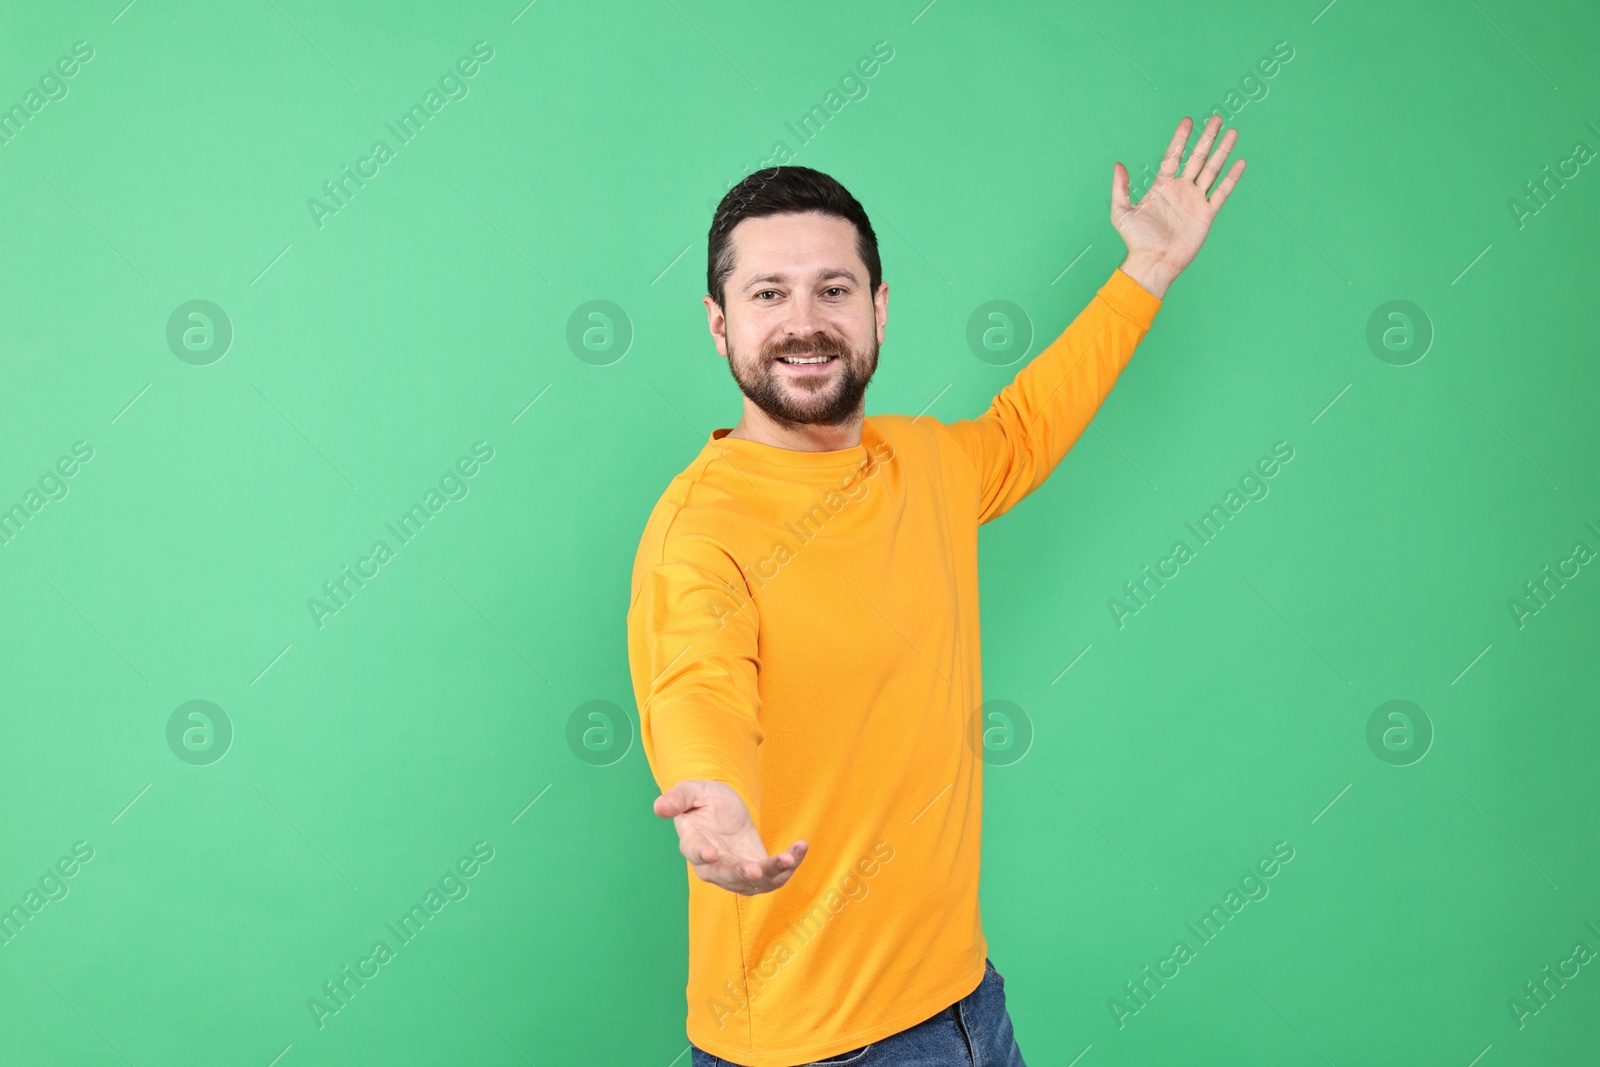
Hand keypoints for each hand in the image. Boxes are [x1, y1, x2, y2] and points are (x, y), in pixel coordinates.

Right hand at [653, 780, 807, 895]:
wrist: (723, 806)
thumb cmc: (703, 797)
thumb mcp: (691, 790)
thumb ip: (677, 798)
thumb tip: (658, 807)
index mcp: (693, 843)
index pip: (696, 853)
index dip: (704, 855)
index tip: (712, 853)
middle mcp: (713, 865)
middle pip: (726, 875)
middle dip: (742, 874)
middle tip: (757, 869)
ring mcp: (736, 871)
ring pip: (754, 882)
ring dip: (773, 873)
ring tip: (790, 857)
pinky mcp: (757, 869)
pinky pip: (774, 875)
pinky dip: (789, 864)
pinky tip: (800, 848)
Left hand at [1111, 115, 1245, 297]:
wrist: (1153, 263)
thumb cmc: (1136, 241)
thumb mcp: (1121, 212)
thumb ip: (1120, 188)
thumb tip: (1118, 164)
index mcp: (1162, 186)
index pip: (1173, 156)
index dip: (1180, 138)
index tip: (1187, 120)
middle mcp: (1180, 190)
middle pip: (1197, 158)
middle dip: (1206, 138)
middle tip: (1216, 118)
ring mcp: (1195, 201)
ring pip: (1212, 170)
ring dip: (1222, 151)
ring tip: (1232, 132)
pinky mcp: (1206, 214)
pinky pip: (1221, 192)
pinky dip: (1231, 178)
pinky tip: (1239, 162)